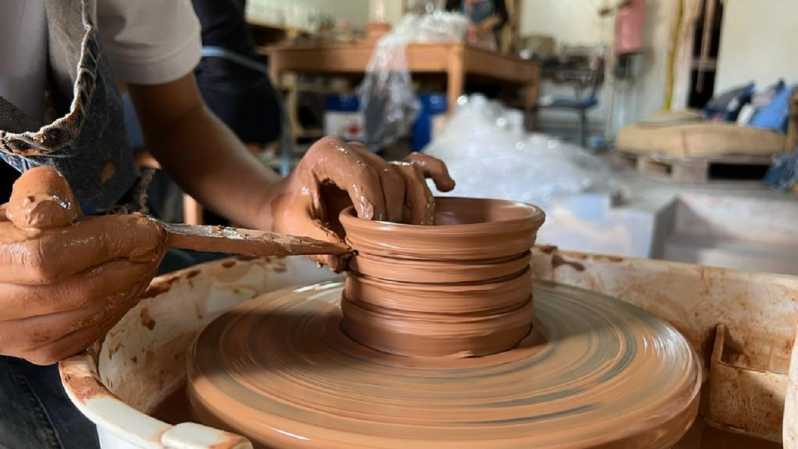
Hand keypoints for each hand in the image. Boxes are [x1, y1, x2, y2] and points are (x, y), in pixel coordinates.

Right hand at [0, 167, 165, 364]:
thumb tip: (72, 200)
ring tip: (146, 261)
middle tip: (155, 244)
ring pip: (89, 316)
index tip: (146, 228)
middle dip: (130, 265)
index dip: (108, 243)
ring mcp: (14, 337)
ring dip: (130, 287)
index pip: (52, 257)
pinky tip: (128, 285)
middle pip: (80, 291)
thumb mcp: (14, 207)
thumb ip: (42, 196)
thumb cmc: (3, 238)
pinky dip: (117, 307)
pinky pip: (89, 333)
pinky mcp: (36, 351)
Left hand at [261, 137, 454, 270]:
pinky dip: (434, 173)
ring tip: (417, 233)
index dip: (373, 201)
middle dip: (394, 211)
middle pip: (391, 175)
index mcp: (328, 154)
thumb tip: (344, 259)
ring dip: (418, 204)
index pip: (361, 172)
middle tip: (390, 242)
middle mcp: (356, 149)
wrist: (288, 202)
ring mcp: (375, 158)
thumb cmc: (290, 213)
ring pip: (409, 173)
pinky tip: (447, 187)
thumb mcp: (294, 228)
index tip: (374, 228)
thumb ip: (318, 241)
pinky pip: (418, 166)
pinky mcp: (388, 169)